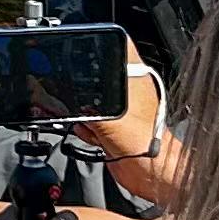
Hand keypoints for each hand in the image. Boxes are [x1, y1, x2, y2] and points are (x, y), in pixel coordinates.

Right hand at [89, 56, 168, 176]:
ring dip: (84, 115)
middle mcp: (128, 89)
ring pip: (87, 100)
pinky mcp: (111, 125)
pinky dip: (86, 128)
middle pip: (94, 76)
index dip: (96, 47)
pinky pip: (87, 119)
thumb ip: (88, 106)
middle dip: (83, 94)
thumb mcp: (110, 118)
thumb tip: (70, 100)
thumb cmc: (144, 144)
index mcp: (134, 77)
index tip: (83, 60)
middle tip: (90, 107)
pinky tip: (96, 137)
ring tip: (96, 126)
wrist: (148, 173)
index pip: (114, 46)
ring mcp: (120, 107)